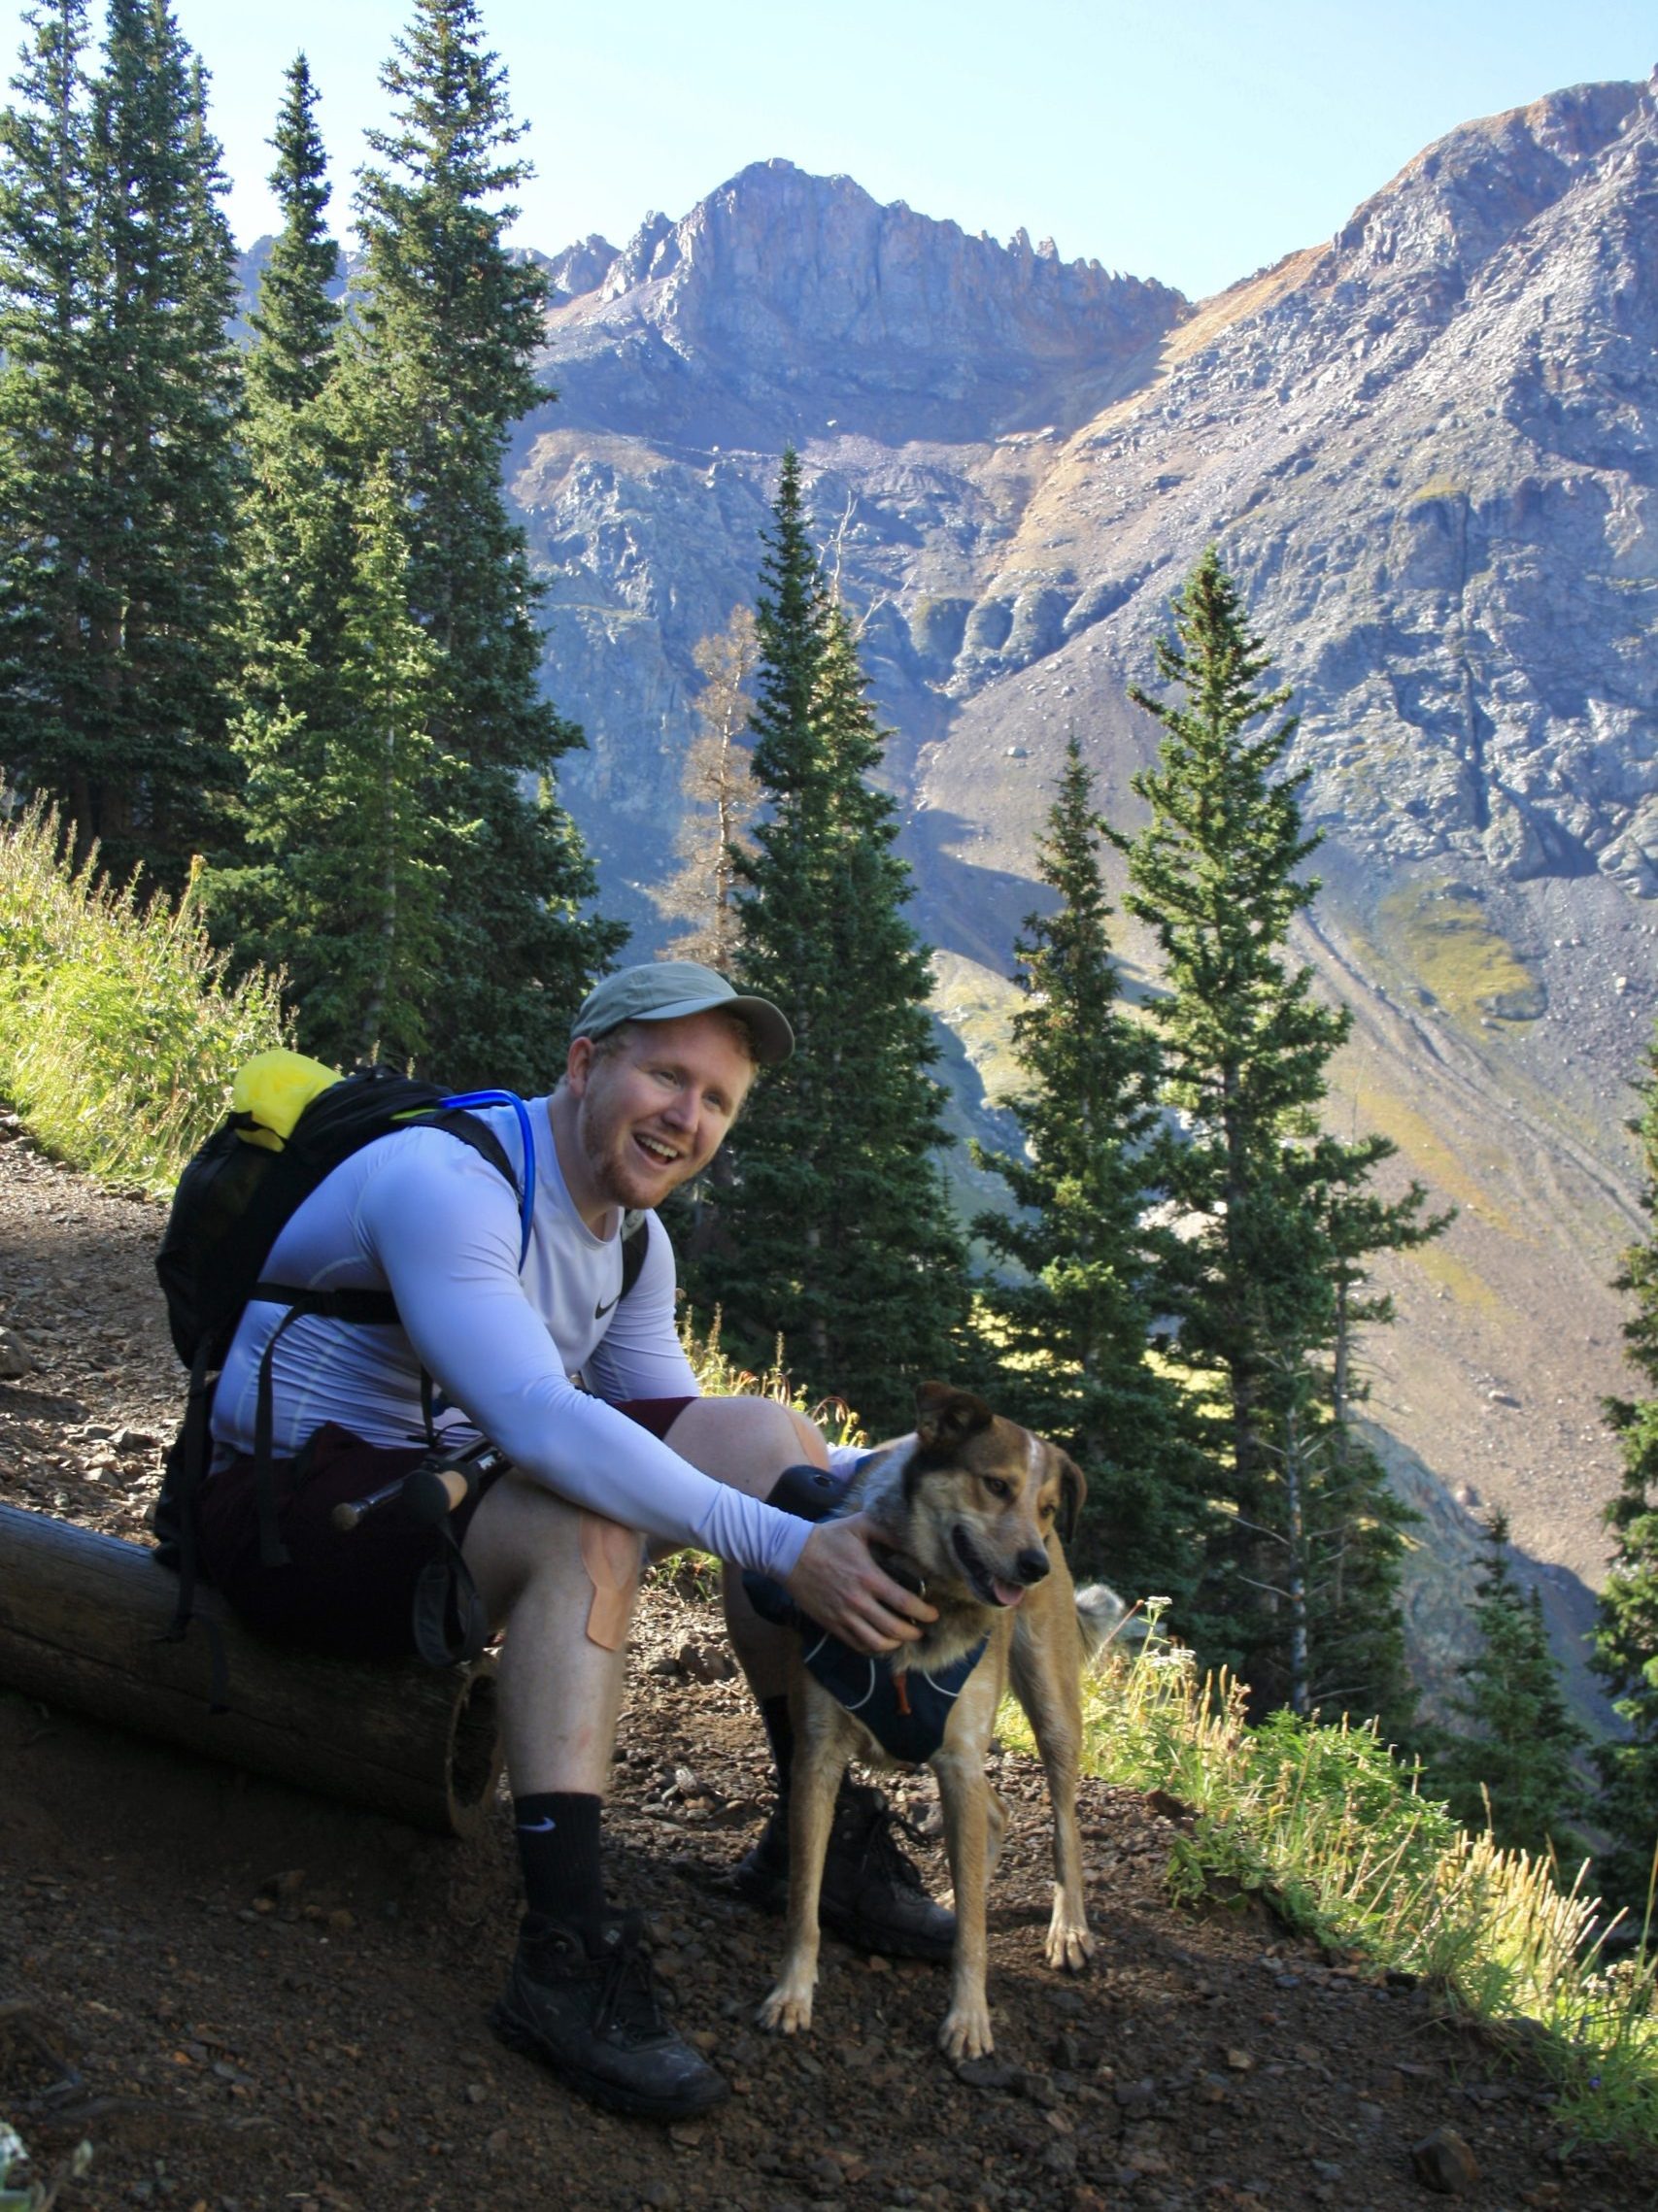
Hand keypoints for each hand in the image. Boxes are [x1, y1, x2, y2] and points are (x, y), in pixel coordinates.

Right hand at [782, 1511, 937, 1653]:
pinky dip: (873, 1648)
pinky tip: (880, 1643)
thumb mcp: (859, 1525)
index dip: (924, 1612)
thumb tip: (912, 1539)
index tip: (934, 1614)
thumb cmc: (827, 1538)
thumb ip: (887, 1531)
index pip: (905, 1602)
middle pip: (894, 1629)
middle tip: (921, 1630)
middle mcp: (858, 1601)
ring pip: (876, 1643)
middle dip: (913, 1632)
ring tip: (902, 1638)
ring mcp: (843, 1616)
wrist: (790, 1553)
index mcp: (868, 1577)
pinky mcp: (831, 1624)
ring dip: (894, 1644)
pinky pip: (856, 1645)